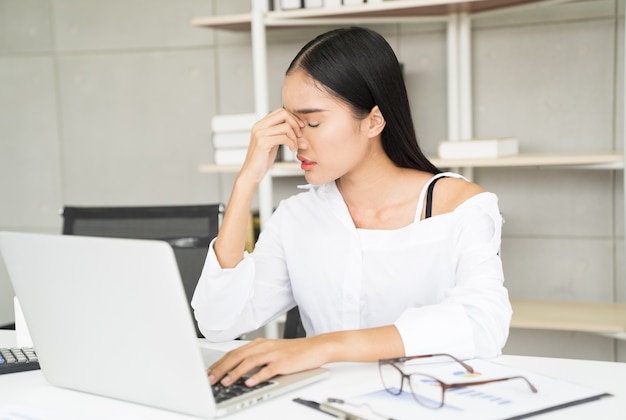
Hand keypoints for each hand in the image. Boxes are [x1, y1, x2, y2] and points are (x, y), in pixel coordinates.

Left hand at [207, 337, 328, 387]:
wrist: (316, 347)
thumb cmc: (294, 351)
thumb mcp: (272, 351)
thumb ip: (256, 358)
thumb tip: (237, 371)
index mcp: (259, 343)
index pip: (234, 352)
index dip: (219, 363)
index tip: (209, 372)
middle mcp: (264, 346)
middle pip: (238, 356)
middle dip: (221, 368)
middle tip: (210, 379)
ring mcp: (274, 354)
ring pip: (249, 362)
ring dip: (235, 372)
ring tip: (225, 382)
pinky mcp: (284, 363)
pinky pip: (268, 370)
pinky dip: (257, 377)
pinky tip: (249, 383)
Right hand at [240, 108, 303, 183]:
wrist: (251, 172)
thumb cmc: (262, 160)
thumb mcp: (275, 144)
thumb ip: (285, 136)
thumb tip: (302, 134)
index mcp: (261, 124)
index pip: (280, 111)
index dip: (293, 117)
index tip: (300, 127)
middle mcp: (259, 126)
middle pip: (283, 114)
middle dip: (295, 123)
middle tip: (300, 135)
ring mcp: (260, 133)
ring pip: (286, 126)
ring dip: (295, 137)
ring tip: (295, 146)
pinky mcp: (263, 142)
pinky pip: (284, 138)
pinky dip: (292, 143)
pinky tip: (292, 149)